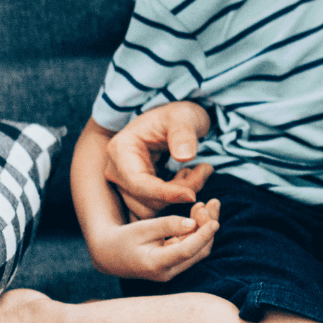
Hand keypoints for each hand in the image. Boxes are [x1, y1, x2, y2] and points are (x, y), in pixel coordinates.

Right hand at [89, 199, 220, 282]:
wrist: (110, 255)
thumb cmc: (123, 239)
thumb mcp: (142, 228)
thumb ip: (167, 225)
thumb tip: (193, 223)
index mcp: (156, 264)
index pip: (187, 251)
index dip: (203, 236)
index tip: (216, 221)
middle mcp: (168, 272)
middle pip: (198, 250)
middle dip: (208, 226)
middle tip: (210, 202)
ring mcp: (173, 269)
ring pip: (199, 249)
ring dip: (206, 226)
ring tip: (209, 204)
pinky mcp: (175, 263)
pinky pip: (193, 247)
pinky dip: (199, 230)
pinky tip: (199, 212)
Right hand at [104, 101, 212, 218]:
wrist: (175, 120)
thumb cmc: (178, 115)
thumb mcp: (184, 116)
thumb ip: (184, 134)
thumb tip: (185, 157)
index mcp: (120, 149)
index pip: (138, 183)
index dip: (166, 193)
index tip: (193, 195)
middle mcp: (115, 170)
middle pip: (144, 199)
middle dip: (178, 191)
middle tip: (206, 169)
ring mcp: (123, 183)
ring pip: (151, 207)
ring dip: (178, 195)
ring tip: (197, 171)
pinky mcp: (134, 192)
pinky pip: (154, 206)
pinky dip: (174, 198)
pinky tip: (187, 177)